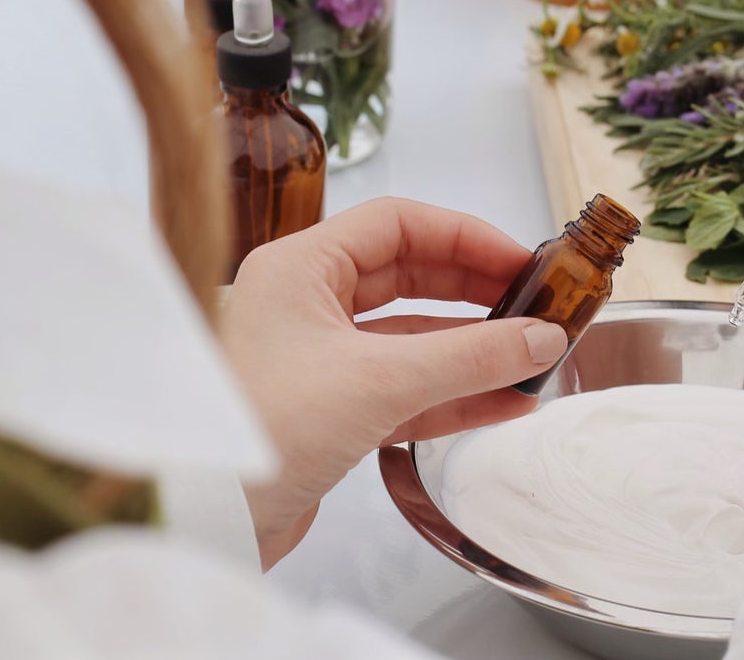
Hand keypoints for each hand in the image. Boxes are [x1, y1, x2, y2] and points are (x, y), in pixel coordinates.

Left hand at [220, 199, 567, 567]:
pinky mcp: (327, 414)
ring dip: (472, 350)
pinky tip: (503, 403)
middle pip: (408, 277)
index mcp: (300, 268)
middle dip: (476, 293)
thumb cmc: (265, 428)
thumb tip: (544, 337)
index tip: (523, 262)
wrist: (199, 520)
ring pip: (410, 340)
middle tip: (536, 305)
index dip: (466, 237)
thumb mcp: (379, 381)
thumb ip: (470, 356)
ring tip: (533, 358)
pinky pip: (403, 390)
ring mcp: (317, 361)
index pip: (398, 224)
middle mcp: (305, 304)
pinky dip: (452, 395)